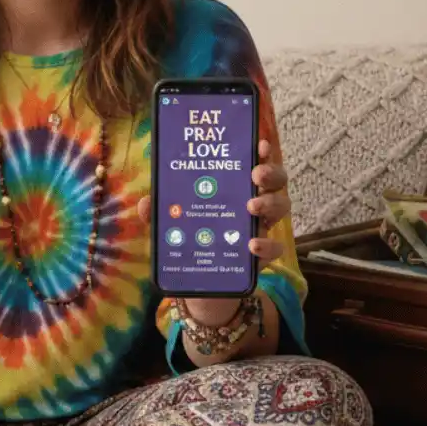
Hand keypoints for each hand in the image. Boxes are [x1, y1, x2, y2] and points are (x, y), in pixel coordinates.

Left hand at [138, 139, 289, 325]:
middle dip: (270, 172)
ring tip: (250, 206)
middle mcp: (254, 202)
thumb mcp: (169, 224)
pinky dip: (268, 245)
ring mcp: (261, 227)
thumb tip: (145, 203)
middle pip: (276, 180)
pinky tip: (252, 245)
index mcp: (234, 187)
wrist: (199, 281)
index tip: (260, 144)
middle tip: (255, 174)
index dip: (261, 152)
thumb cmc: (189, 240)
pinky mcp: (263, 255)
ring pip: (281, 207)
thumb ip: (157, 213)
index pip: (253, 162)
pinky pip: (276, 248)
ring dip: (269, 203)